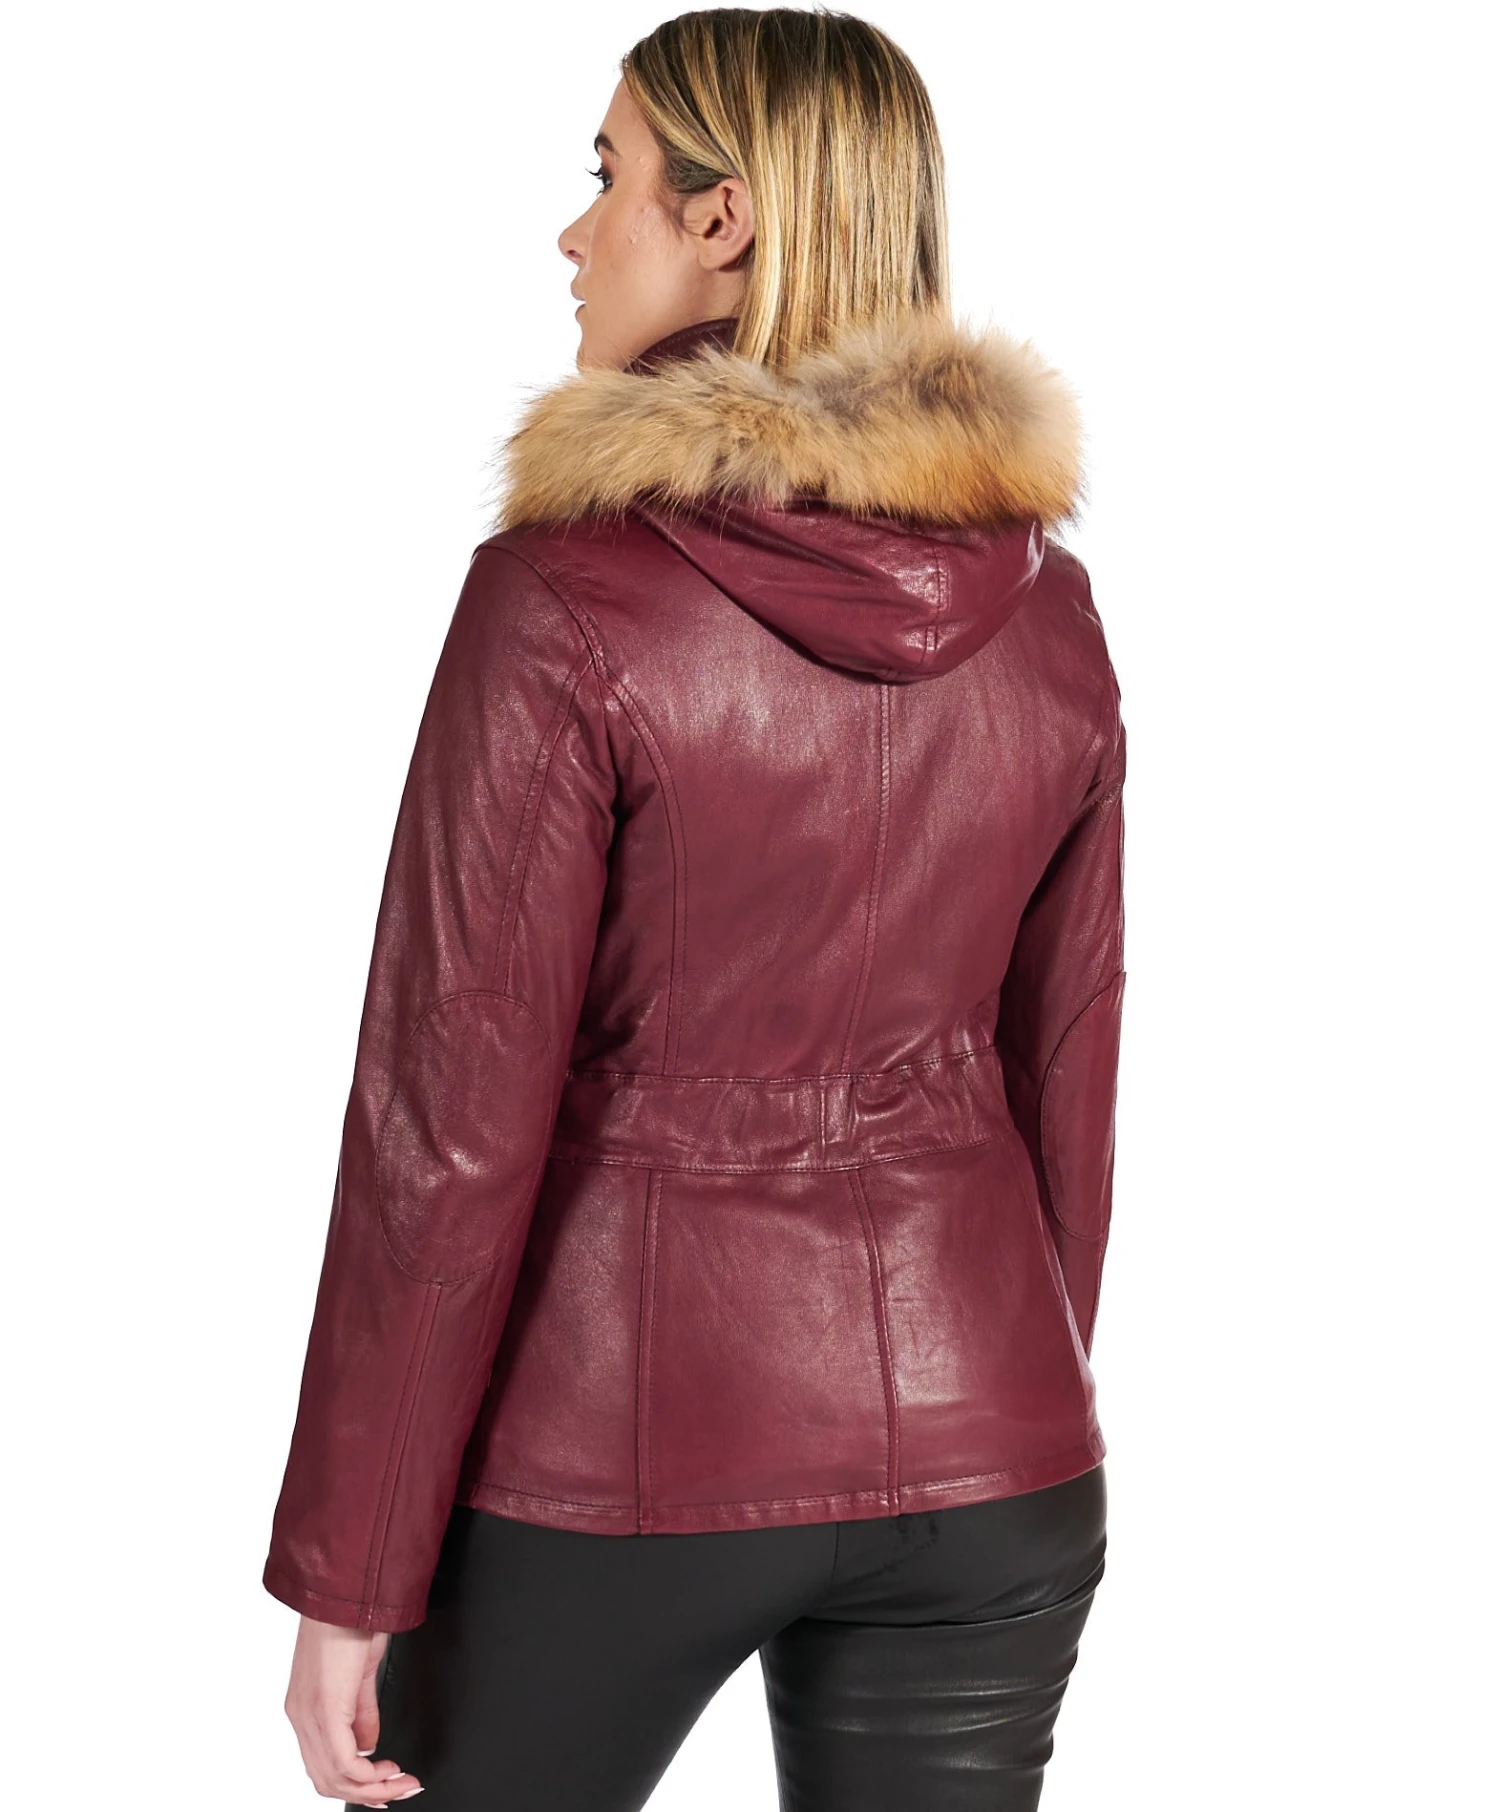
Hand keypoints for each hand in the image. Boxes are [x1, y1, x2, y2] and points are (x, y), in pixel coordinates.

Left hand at [284, 1614, 423, 1804]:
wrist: (349, 1592)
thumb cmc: (352, 1619)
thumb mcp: (359, 1672)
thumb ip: (361, 1711)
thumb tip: (369, 1744)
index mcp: (305, 1707)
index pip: (322, 1765)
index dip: (355, 1784)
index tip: (387, 1783)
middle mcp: (301, 1716)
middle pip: (326, 1780)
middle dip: (369, 1793)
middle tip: (399, 1789)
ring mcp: (309, 1715)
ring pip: (334, 1778)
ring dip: (373, 1788)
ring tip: (402, 1783)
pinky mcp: (325, 1709)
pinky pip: (344, 1763)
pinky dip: (370, 1776)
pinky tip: (391, 1770)